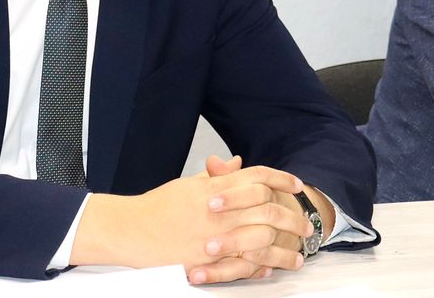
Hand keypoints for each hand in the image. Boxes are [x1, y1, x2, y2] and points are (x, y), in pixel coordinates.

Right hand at [69, 157, 311, 283]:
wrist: (128, 229)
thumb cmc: (158, 206)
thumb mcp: (189, 183)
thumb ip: (217, 176)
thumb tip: (237, 163)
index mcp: (215, 188)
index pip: (257, 176)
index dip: (281, 178)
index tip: (298, 184)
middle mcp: (218, 210)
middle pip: (268, 208)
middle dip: (292, 216)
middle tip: (305, 225)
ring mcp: (212, 236)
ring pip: (260, 240)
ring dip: (283, 249)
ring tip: (297, 255)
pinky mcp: (204, 261)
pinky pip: (239, 265)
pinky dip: (258, 268)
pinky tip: (269, 270)